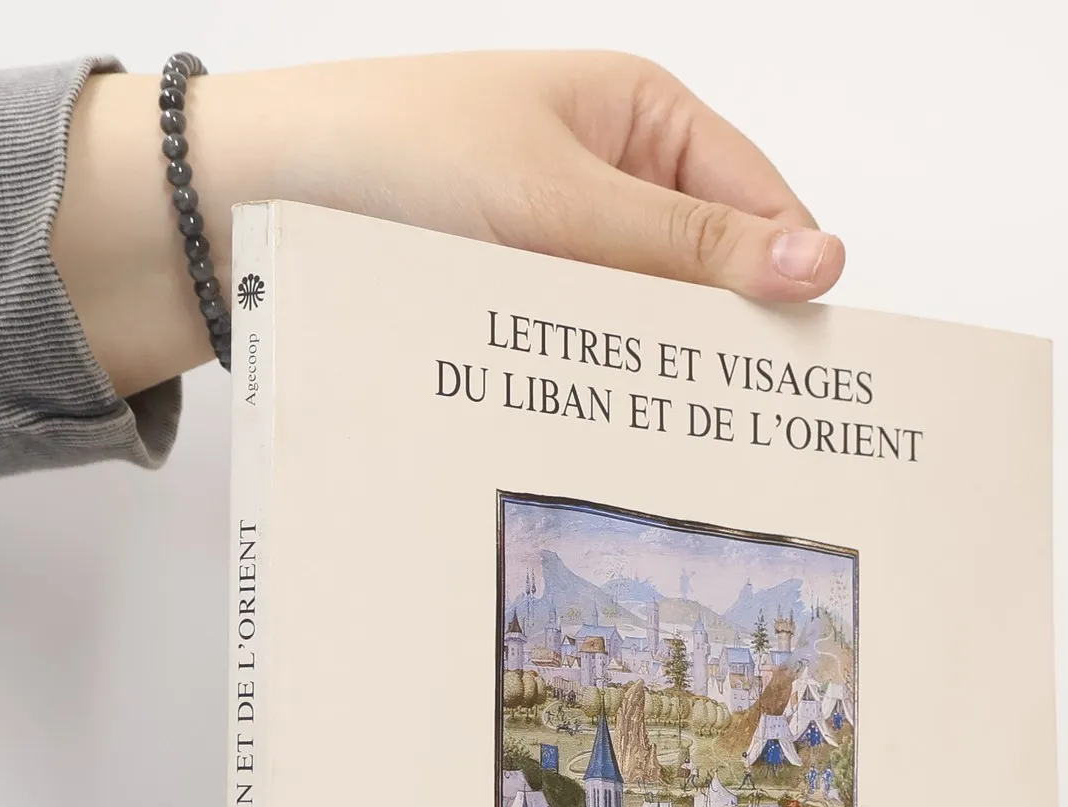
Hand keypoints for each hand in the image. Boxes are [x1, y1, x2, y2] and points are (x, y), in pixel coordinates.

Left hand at [53, 53, 844, 395]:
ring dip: (655, 368)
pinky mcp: (521, 296)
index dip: (788, 288)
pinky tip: (599, 421)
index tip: (808, 379)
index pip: (762, 207)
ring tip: (665, 429)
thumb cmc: (391, 156)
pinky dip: (599, 381)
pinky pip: (589, 346)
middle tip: (738, 425)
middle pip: (714, 274)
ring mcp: (568, 241)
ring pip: (651, 322)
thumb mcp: (557, 198)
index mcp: (644, 115)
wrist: (248, 201)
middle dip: (723, 341)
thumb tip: (819, 263)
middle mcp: (616, 176)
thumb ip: (686, 246)